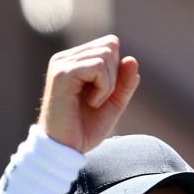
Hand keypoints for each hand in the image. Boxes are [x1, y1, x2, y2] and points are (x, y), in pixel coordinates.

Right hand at [37, 35, 140, 152]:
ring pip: (106, 55)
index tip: (105, 93)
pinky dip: (103, 88)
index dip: (118, 69)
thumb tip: (132, 60)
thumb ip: (125, 83)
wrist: (66, 149)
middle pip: (110, 45)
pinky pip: (98, 67)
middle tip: (100, 99)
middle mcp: (66, 58)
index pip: (110, 44)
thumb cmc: (85, 128)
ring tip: (93, 103)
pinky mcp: (62, 73)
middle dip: (115, 76)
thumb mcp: (114, 103)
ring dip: (109, 85)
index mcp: (76, 61)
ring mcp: (62, 63)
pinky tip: (91, 103)